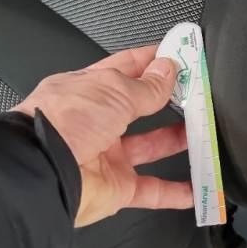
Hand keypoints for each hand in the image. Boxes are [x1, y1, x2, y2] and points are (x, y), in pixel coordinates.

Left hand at [11, 46, 192, 226]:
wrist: (41, 172)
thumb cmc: (63, 122)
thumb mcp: (113, 90)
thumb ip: (147, 85)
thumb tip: (168, 71)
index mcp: (88, 89)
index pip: (127, 68)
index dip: (153, 61)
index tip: (181, 55)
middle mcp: (96, 121)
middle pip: (141, 107)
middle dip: (169, 99)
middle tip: (198, 93)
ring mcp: (105, 155)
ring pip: (150, 146)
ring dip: (177, 140)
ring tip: (205, 130)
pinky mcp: (115, 188)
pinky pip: (151, 190)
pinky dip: (175, 192)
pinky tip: (197, 186)